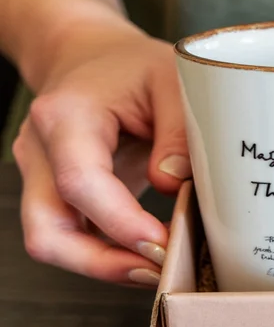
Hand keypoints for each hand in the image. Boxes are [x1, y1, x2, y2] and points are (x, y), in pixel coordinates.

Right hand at [12, 22, 189, 285]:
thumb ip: (178, 129)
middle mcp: (41, 150)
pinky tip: (149, 254)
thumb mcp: (171, 77)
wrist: (90, 56)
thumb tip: (174, 183)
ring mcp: (40, 176)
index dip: (121, 224)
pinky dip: (108, 255)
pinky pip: (72, 237)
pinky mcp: (54, 194)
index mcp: (66, 116)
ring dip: (106, 267)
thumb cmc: (132, 66)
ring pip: (53, 242)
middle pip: (49, 231)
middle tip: (162, 270)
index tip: (165, 244)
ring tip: (160, 267)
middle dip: (104, 265)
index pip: (79, 183)